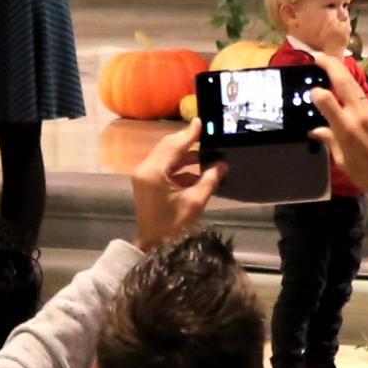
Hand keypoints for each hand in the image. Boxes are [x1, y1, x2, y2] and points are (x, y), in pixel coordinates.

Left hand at [128, 131, 222, 249]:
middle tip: (207, 135)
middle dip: (188, 142)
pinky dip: (180, 167)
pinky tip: (198, 170)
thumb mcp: (195, 202)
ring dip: (186, 156)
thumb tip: (223, 163)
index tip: (201, 122)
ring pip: (167, 156)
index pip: (174, 146)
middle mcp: (145, 169)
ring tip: (208, 154)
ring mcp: (144, 175)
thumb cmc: (174, 226)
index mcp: (153, 172)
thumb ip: (209, 179)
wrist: (155, 246)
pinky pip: (165, 167)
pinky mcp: (147, 182)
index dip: (190, 134)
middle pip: (168, 147)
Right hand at [316, 70, 367, 203]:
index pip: (325, 97)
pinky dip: (358, 102)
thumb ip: (330, 140)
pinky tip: (355, 108)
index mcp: (345, 127)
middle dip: (331, 64)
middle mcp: (360, 114)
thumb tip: (316, 130)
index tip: (312, 91)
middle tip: (319, 56)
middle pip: (344, 80)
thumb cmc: (366, 175)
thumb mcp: (342, 161)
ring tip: (335, 76)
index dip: (316, 91)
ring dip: (345, 82)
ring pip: (358, 90)